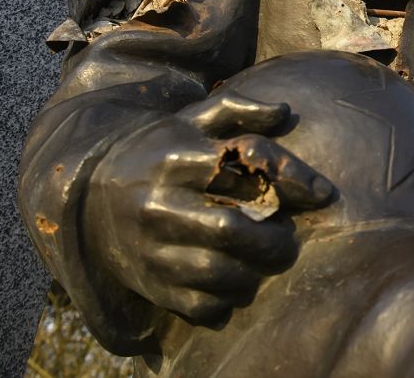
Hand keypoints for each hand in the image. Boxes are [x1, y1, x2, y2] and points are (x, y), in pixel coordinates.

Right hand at [83, 91, 333, 324]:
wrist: (88, 196)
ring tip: (264, 261)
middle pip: (232, 230)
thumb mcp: (190, 121)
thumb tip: (285, 111)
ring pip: (218, 272)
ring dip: (255, 272)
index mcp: (175, 159)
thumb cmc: (159, 152)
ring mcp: (150, 247)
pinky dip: (228, 299)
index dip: (293, 180)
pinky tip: (236, 283)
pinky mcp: (149, 283)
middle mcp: (159, 203)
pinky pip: (199, 304)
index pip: (245, 170)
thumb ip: (237, 109)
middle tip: (290, 239)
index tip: (324, 192)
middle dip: (275, 239)